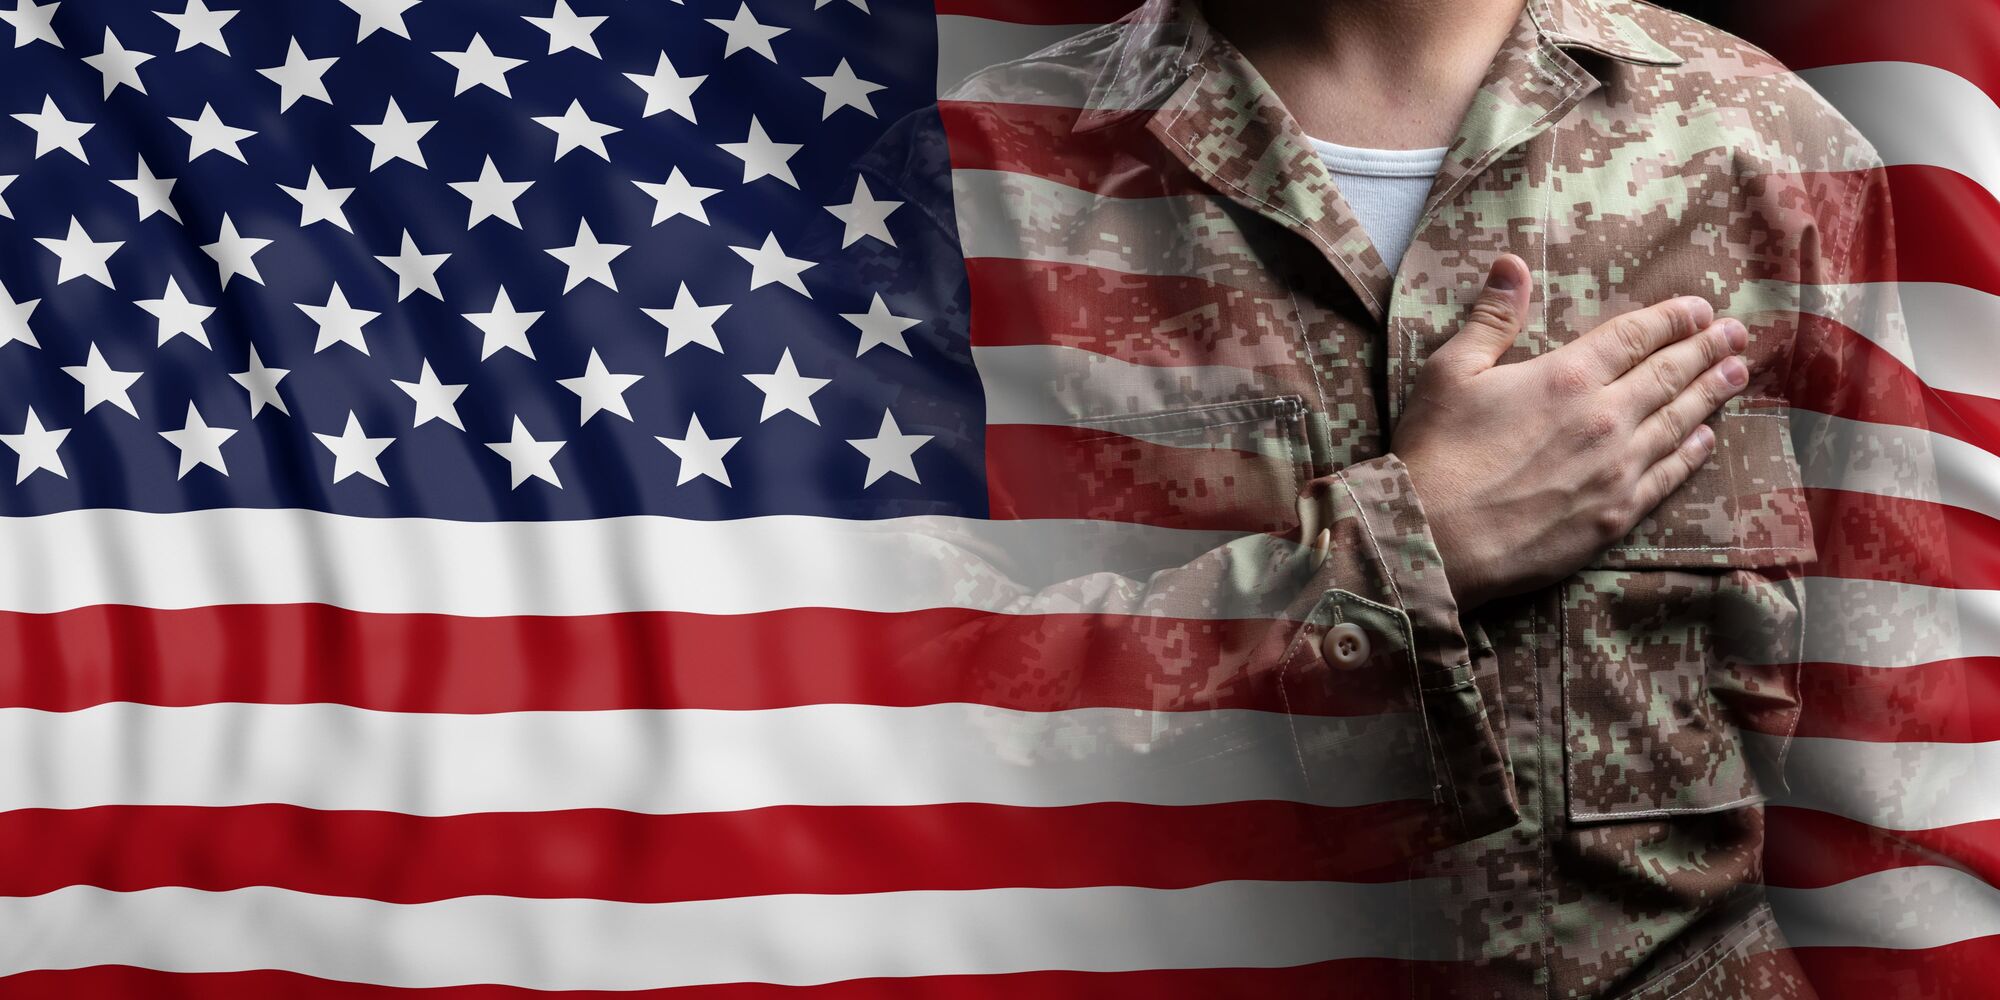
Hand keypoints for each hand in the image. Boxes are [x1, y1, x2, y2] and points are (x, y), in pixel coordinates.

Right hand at [1393, 253, 1750, 608]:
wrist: (1436, 539)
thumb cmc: (1435, 452)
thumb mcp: (1449, 371)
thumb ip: (1491, 317)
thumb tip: (1511, 263)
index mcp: (1566, 376)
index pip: (1634, 336)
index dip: (1672, 319)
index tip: (1700, 309)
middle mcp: (1604, 418)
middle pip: (1669, 374)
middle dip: (1707, 349)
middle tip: (1736, 334)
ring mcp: (1616, 469)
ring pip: (1678, 421)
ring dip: (1711, 393)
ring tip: (1738, 372)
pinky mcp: (1615, 515)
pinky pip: (1668, 475)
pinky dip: (1692, 453)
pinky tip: (1706, 438)